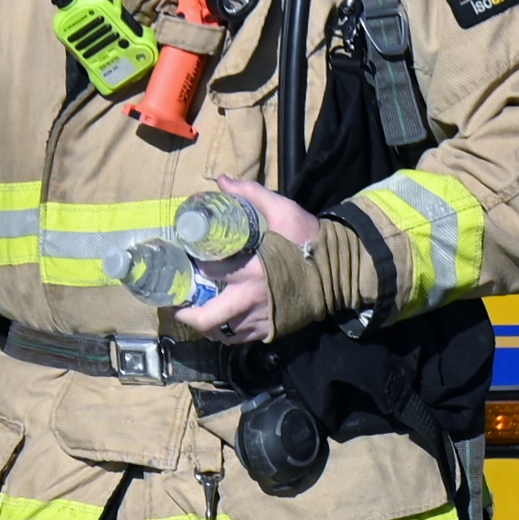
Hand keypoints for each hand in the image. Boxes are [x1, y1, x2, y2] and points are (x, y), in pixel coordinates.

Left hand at [185, 177, 323, 346]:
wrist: (340, 269)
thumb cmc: (309, 239)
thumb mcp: (282, 210)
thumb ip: (250, 194)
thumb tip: (221, 181)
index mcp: (252, 270)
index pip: (212, 272)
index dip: (196, 268)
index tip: (189, 263)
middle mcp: (253, 299)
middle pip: (210, 319)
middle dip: (188, 316)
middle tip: (178, 307)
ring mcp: (263, 318)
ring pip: (225, 333)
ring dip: (208, 327)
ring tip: (199, 316)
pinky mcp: (273, 329)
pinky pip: (243, 338)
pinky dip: (229, 333)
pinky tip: (223, 324)